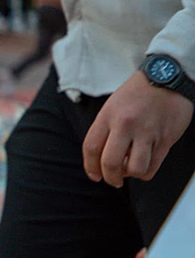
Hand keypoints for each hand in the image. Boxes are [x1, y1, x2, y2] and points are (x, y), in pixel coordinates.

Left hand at [83, 70, 193, 186]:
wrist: (168, 76)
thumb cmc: (138, 93)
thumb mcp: (113, 106)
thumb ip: (105, 130)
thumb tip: (102, 160)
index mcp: (108, 115)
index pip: (91, 148)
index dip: (90, 167)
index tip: (94, 175)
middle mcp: (126, 124)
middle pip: (109, 162)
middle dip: (109, 177)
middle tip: (113, 180)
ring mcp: (147, 132)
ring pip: (134, 169)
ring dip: (130, 175)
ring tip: (130, 169)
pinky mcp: (166, 138)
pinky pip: (153, 166)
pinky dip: (146, 172)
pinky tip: (144, 165)